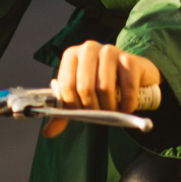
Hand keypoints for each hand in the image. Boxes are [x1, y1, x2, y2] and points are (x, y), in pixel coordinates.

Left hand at [43, 41, 160, 137]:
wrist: (131, 74)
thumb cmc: (101, 85)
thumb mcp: (80, 96)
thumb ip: (65, 112)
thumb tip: (48, 132)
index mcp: (71, 56)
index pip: (66, 86)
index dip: (74, 106)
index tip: (83, 114)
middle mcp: (88, 49)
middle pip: (84, 87)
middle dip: (92, 108)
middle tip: (100, 115)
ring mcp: (110, 51)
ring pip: (104, 88)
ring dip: (110, 108)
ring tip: (113, 112)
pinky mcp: (130, 59)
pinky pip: (127, 87)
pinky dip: (127, 104)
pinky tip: (127, 108)